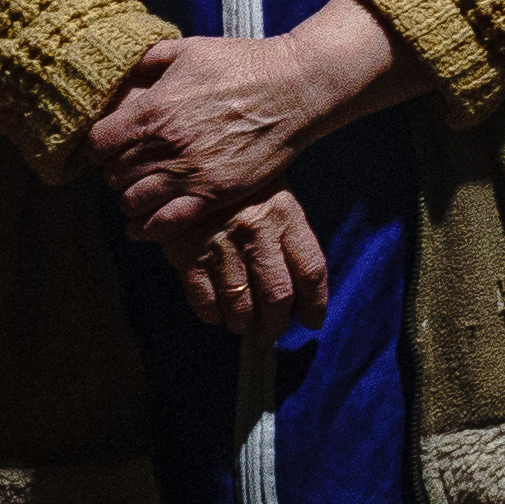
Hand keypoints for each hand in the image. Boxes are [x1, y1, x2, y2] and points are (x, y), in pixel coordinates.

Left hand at [86, 0, 412, 248]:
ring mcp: (190, 173)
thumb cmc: (242, 64)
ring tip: (138, 195)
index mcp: (153, 109)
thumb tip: (125, 73)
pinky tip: (145, 226)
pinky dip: (149, 228)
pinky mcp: (215, 194)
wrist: (293, 88)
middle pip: (113, 175)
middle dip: (114, 173)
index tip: (106, 147)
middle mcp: (165, 145)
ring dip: (130, 200)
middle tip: (124, 170)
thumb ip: (149, 61)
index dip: (96, 147)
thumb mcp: (188, 49)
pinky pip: (167, 223)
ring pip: (134, 202)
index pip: (97, 143)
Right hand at [178, 193, 329, 334]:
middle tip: (270, 330)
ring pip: (240, 305)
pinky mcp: (189, 254)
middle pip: (278, 296)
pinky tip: (216, 310)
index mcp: (285, 216)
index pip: (311, 271)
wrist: (192, 173)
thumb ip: (291, 246)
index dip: (315, 305)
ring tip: (241, 323)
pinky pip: (205, 301)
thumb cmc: (243, 194)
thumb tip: (301, 300)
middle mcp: (256, 231)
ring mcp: (222, 244)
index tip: (312, 321)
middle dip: (276, 324)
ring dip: (242, 323)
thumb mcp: (277, 204)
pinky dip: (212, 314)